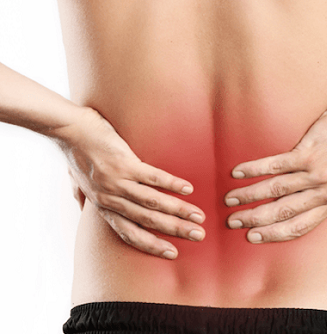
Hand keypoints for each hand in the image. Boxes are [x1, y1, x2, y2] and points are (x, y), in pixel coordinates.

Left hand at [56, 107, 205, 258]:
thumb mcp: (77, 183)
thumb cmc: (77, 155)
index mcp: (104, 206)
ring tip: (198, 217)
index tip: (172, 253)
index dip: (152, 245)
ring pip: (153, 202)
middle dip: (175, 230)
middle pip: (148, 220)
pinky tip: (188, 189)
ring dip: (178, 211)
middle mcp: (111, 199)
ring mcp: (117, 182)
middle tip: (198, 236)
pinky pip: (152, 178)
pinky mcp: (124, 163)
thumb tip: (81, 207)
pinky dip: (172, 184)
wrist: (70, 131)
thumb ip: (83, 197)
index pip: (130, 233)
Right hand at [224, 100, 326, 242]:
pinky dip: (254, 169)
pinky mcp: (308, 154)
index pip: (299, 227)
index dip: (273, 234)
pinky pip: (275, 166)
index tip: (253, 236)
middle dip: (254, 219)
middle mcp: (323, 193)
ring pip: (275, 190)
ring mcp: (315, 174)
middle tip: (233, 221)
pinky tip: (238, 172)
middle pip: (282, 212)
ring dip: (248, 195)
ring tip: (230, 198)